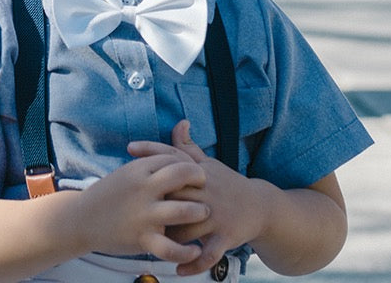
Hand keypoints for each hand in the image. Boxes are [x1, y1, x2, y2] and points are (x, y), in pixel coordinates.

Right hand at [74, 155, 210, 264]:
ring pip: (183, 210)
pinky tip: (194, 250)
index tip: (195, 174)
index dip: (190, 164)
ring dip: (199, 212)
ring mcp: (144, 214)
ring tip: (202, 214)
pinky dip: (187, 252)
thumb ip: (152, 161)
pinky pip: (171, 248)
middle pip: (182, 174)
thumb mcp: (128, 172)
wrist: (82, 219)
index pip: (174, 157)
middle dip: (200, 179)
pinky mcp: (142, 238)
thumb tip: (180, 137)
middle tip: (204, 188)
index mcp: (138, 168)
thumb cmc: (110, 194)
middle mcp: (143, 188)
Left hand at [129, 120, 260, 275]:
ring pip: (187, 226)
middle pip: (175, 192)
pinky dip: (194, 264)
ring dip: (169, 236)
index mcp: (200, 171)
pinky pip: (208, 253)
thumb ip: (188, 147)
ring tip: (149, 241)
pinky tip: (178, 269)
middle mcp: (207, 190)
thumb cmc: (226, 183)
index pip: (173, 157)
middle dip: (156, 200)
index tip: (130, 148)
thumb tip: (179, 122)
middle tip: (132, 206)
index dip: (151, 150)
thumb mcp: (208, 163)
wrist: (260, 206)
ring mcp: (216, 215)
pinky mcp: (226, 237)